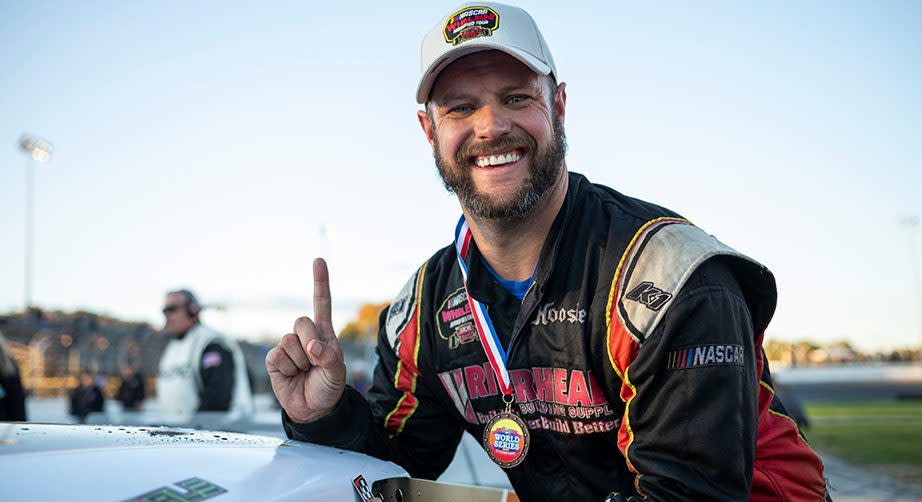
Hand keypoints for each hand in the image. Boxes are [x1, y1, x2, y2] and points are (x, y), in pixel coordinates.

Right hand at [266, 258, 346, 422]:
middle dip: (310, 341)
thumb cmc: (329, 387)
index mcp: (324, 333)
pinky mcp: (274, 360)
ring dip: (299, 360)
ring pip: (288, 340)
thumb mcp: (337, 373)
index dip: (320, 282)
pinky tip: (292, 375)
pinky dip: (287, 368)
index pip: (321, 303)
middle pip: (301, 321)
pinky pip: (277, 355)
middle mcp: (305, 336)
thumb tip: (313, 347)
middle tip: (315, 361)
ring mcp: (288, 347)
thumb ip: (329, 358)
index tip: (318, 260)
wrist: (314, 410)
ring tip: (305, 372)